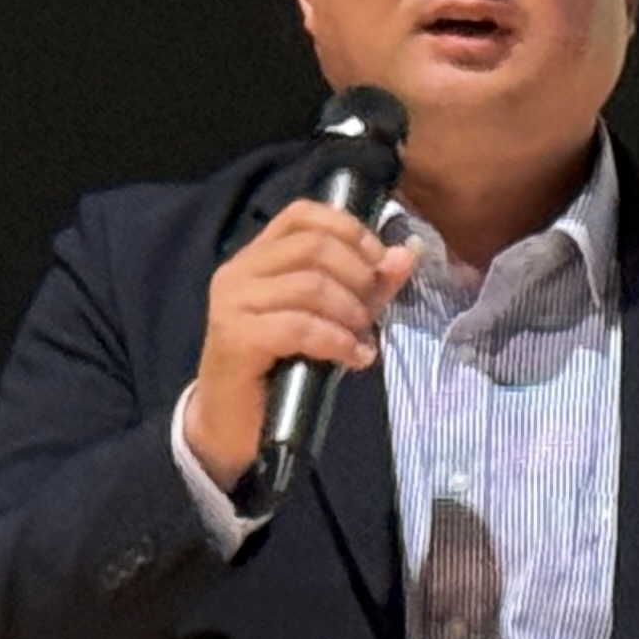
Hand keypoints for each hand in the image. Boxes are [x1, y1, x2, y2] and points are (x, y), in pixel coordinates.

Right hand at [182, 201, 418, 487]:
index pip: (302, 214)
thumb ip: (368, 285)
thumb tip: (406, 254)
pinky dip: (337, 341)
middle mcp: (238, 271)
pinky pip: (299, 327)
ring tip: (361, 338)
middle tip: (371, 311)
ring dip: (350, 312)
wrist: (232, 424)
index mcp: (257, 256)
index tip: (379, 261)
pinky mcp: (236, 338)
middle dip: (357, 276)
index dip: (349, 229)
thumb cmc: (283, 366)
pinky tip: (355, 358)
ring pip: (310, 286)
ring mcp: (232, 302)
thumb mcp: (334, 318)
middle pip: (313, 247)